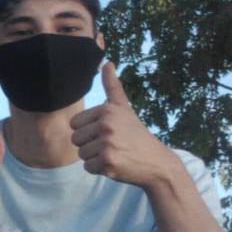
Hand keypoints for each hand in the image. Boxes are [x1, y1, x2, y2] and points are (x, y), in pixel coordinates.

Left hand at [69, 62, 179, 187]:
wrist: (157, 162)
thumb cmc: (136, 135)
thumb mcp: (124, 109)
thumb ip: (112, 87)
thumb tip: (106, 62)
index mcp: (106, 110)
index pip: (74, 124)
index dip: (88, 131)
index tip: (108, 132)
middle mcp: (106, 125)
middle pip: (75, 139)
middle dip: (90, 145)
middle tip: (112, 145)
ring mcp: (107, 144)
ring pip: (81, 154)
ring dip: (95, 158)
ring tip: (115, 153)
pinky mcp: (108, 162)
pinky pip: (88, 167)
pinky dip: (99, 169)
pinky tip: (116, 164)